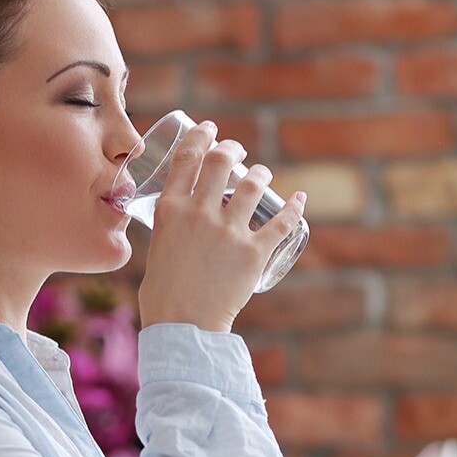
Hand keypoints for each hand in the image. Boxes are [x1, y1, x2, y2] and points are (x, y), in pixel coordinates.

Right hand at [137, 121, 306, 332]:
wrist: (183, 326)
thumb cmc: (163, 295)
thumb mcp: (157, 250)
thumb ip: (171, 230)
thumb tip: (183, 224)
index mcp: (170, 211)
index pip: (186, 159)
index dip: (199, 137)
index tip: (208, 129)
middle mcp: (199, 214)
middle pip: (221, 162)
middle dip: (231, 148)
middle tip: (236, 150)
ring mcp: (229, 232)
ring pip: (253, 185)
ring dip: (260, 174)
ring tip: (261, 176)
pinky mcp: (254, 253)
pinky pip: (281, 222)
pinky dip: (294, 209)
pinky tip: (299, 200)